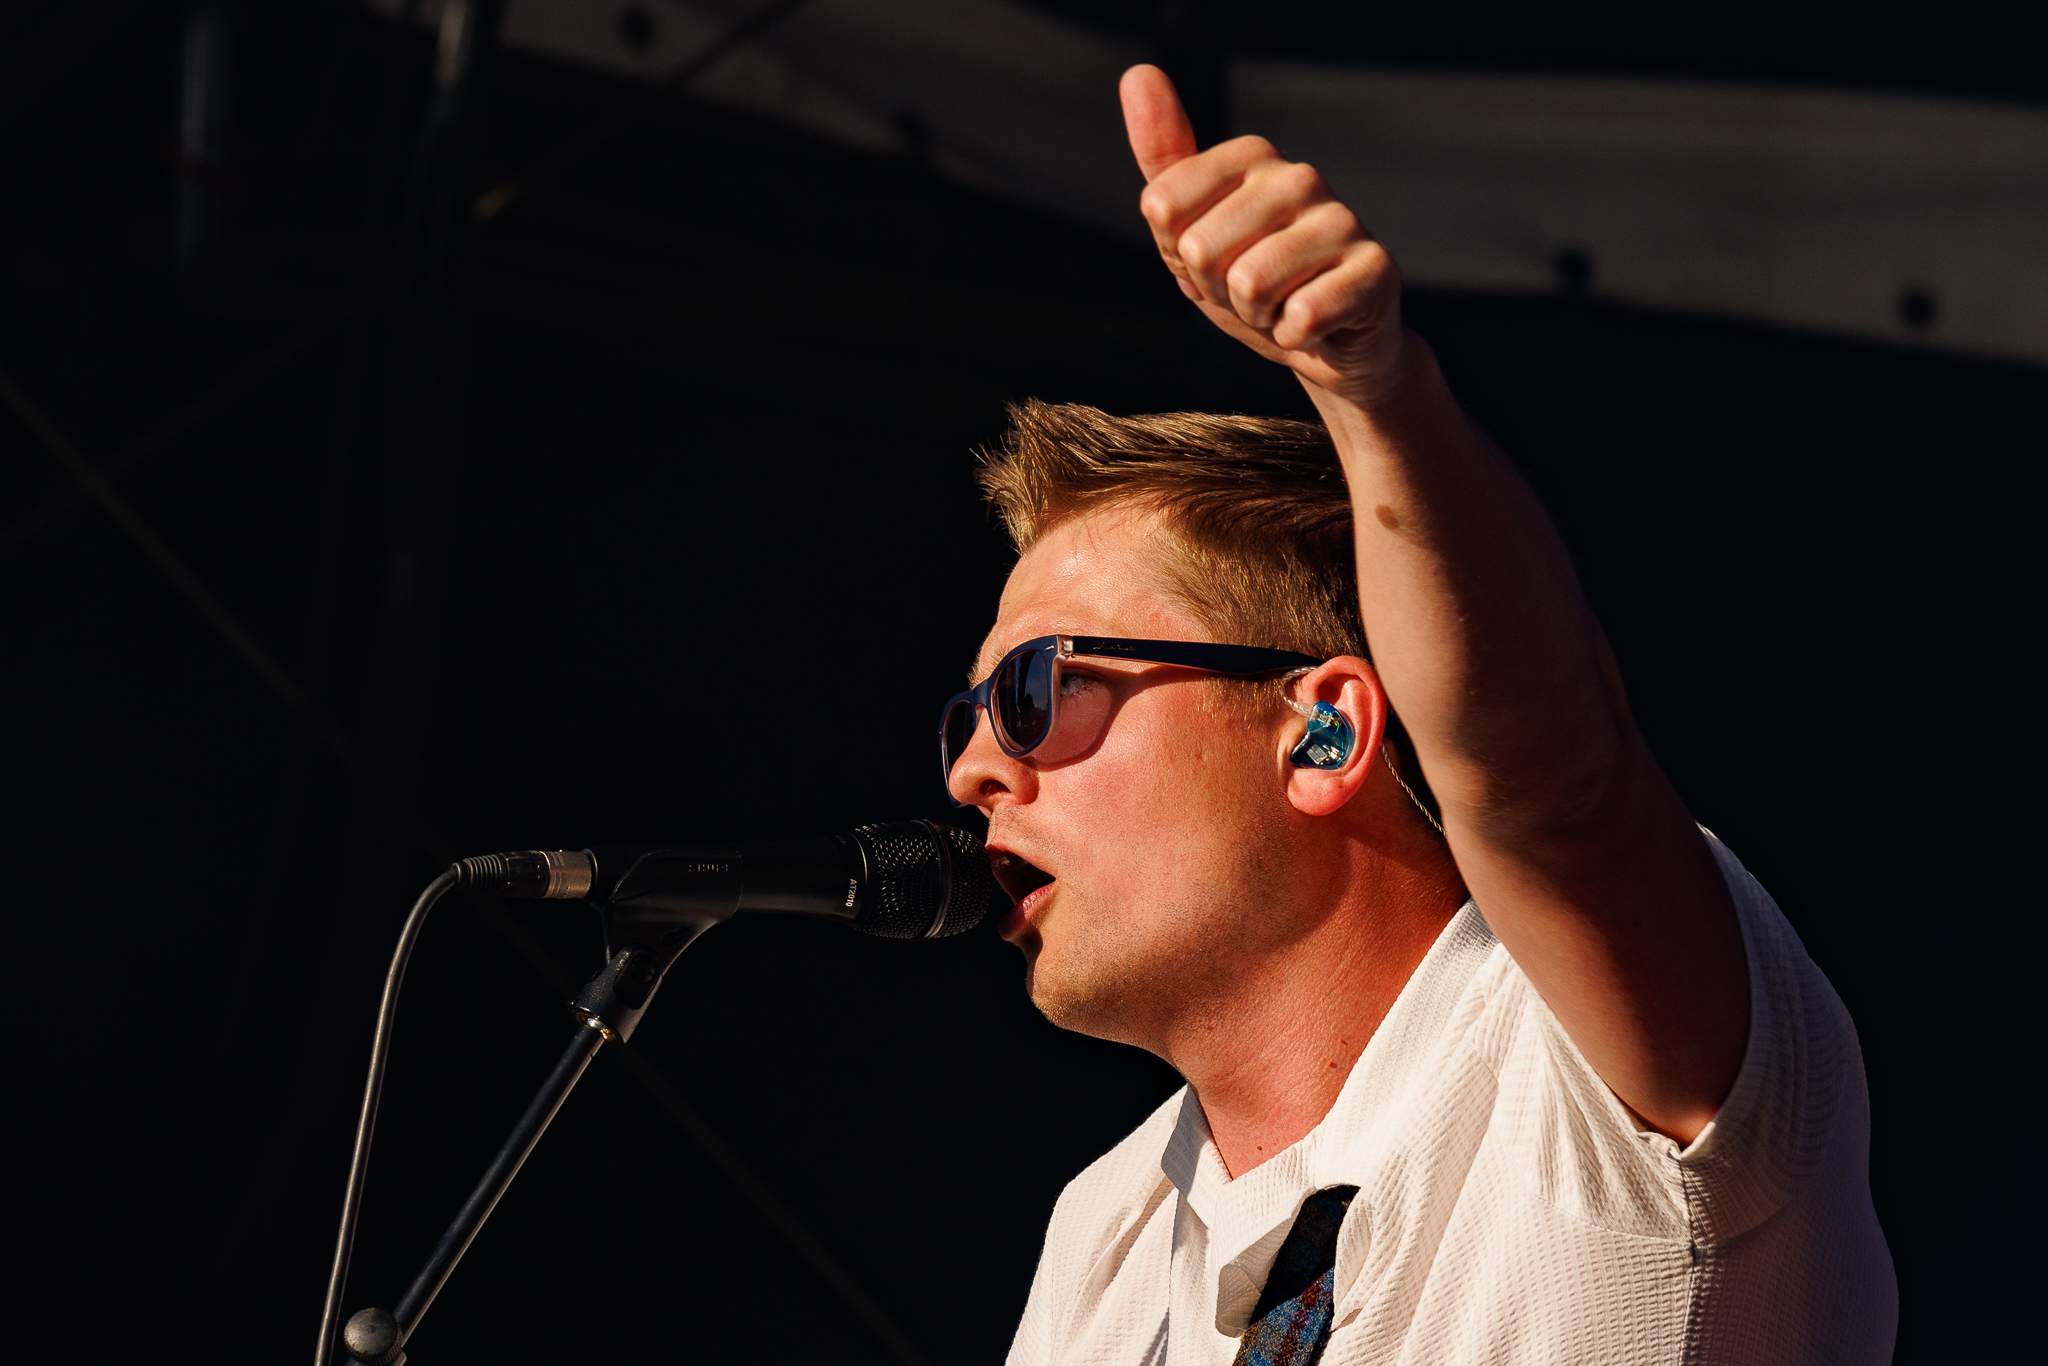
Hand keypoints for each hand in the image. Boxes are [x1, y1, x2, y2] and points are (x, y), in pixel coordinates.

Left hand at [1120, 64, 1407, 409]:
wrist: (1325, 346)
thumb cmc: (1255, 286)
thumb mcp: (1191, 230)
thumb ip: (1163, 161)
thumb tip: (1139, 72)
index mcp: (1251, 157)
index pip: (1162, 208)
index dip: (1179, 256)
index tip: (1216, 261)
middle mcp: (1299, 176)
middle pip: (1199, 249)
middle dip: (1217, 292)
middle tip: (1254, 295)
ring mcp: (1342, 219)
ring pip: (1249, 284)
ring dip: (1258, 317)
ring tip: (1284, 306)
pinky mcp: (1377, 267)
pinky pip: (1303, 315)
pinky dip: (1296, 337)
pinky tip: (1316, 326)